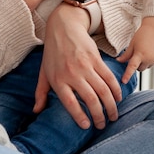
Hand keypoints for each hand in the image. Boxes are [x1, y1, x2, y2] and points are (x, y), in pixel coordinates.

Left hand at [34, 3, 121, 129]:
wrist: (63, 27)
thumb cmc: (52, 52)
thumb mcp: (43, 72)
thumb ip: (41, 92)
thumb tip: (36, 111)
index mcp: (58, 80)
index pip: (70, 103)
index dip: (80, 116)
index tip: (87, 126)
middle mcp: (72, 74)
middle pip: (91, 100)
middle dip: (99, 116)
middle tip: (102, 125)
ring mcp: (85, 66)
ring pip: (103, 91)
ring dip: (110, 106)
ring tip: (112, 116)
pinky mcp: (96, 59)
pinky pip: (109, 78)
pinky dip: (115, 90)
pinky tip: (117, 98)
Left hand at [117, 17, 153, 83]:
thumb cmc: (142, 35)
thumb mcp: (132, 44)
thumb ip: (126, 54)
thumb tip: (118, 61)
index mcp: (140, 54)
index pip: (132, 67)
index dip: (127, 75)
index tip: (123, 82)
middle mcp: (149, 59)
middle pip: (139, 69)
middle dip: (137, 65)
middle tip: (137, 54)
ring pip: (146, 67)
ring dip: (143, 63)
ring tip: (144, 50)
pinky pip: (152, 64)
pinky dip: (150, 61)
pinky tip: (150, 51)